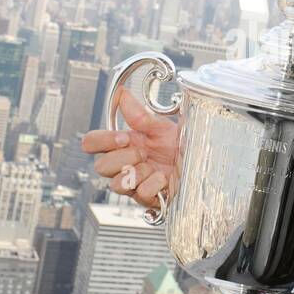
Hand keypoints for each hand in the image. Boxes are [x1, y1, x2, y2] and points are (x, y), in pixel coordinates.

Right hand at [80, 85, 179, 210]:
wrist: (202, 165)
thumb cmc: (180, 146)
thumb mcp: (162, 127)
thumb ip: (139, 115)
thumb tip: (122, 94)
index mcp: (122, 145)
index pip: (92, 143)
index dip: (103, 141)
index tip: (125, 138)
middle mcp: (124, 165)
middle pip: (100, 167)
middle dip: (123, 158)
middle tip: (143, 153)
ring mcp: (133, 184)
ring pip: (116, 185)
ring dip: (137, 173)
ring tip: (154, 167)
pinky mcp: (147, 199)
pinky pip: (140, 195)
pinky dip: (154, 185)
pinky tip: (164, 179)